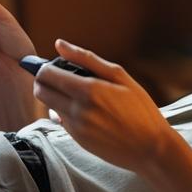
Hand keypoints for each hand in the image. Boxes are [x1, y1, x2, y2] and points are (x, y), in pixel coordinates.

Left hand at [31, 39, 189, 176]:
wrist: (151, 147)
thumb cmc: (141, 109)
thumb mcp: (120, 77)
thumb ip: (86, 59)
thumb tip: (59, 44)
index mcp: (88, 89)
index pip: (46, 74)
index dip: (45, 67)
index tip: (54, 66)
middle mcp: (77, 109)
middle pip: (40, 91)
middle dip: (45, 82)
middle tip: (60, 79)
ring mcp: (75, 127)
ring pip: (48, 107)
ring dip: (55, 98)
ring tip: (77, 96)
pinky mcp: (77, 140)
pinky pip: (61, 121)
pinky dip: (66, 113)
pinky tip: (87, 112)